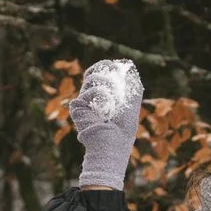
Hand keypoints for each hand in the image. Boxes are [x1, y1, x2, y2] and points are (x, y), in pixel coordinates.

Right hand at [68, 58, 143, 192]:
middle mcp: (91, 99)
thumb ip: (132, 86)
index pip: (100, 75)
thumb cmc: (122, 131)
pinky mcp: (77, 107)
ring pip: (91, 78)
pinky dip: (103, 94)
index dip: (107, 66)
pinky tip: (108, 106)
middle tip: (114, 67)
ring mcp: (83, 102)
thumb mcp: (132, 104)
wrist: (111, 146)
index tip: (118, 65)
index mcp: (102, 98)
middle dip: (104, 66)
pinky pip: (90, 90)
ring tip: (115, 94)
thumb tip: (130, 66)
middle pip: (92, 72)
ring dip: (107, 80)